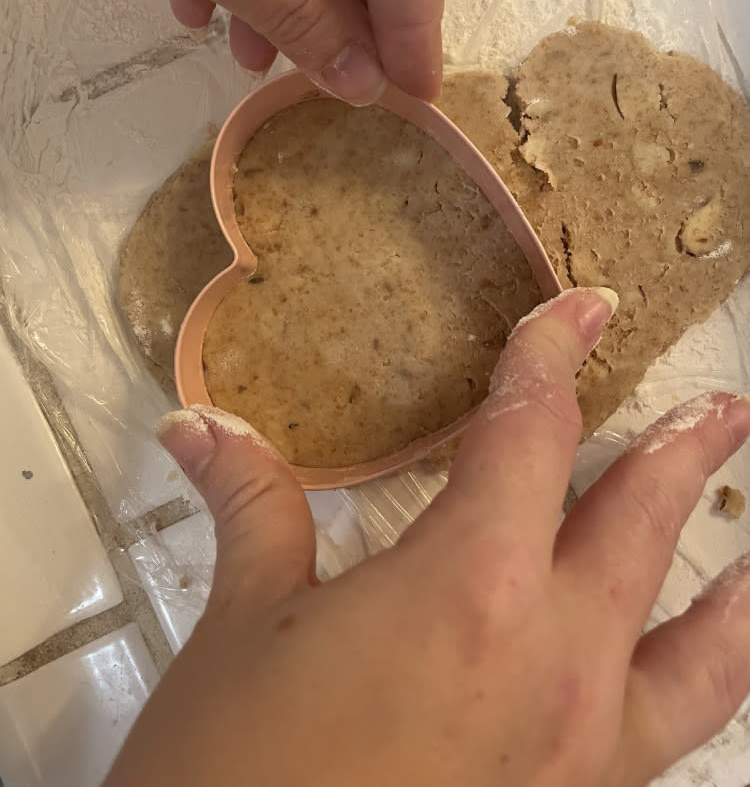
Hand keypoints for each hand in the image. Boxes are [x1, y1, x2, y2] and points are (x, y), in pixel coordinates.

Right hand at [105, 288, 749, 785]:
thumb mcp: (239, 628)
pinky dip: (706, 677)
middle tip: (718, 410)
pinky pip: (678, 730)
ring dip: (736, 579)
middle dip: (679, 449)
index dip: (552, 357)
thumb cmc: (235, 770)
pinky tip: (693, 665)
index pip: (528, 435)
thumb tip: (201, 427)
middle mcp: (554, 660)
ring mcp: (587, 746)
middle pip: (639, 522)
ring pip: (707, 648)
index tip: (582, 311)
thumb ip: (250, 509)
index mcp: (468, 589)